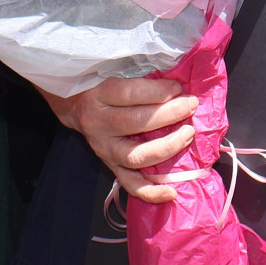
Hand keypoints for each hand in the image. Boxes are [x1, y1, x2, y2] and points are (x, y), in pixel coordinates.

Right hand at [40, 75, 199, 204]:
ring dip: (166, 147)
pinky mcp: (110, 165)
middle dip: (169, 114)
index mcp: (100, 95)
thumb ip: (141, 77)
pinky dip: (151, 192)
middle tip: (191, 106)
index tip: (178, 87)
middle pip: (135, 122)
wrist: (75, 105)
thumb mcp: (114, 72)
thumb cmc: (104, 84)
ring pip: (135, 156)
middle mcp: (99, 123)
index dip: (157, 91)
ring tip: (188, 134)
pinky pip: (130, 184)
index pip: (129, 93)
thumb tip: (179, 78)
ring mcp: (104, 148)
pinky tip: (170, 192)